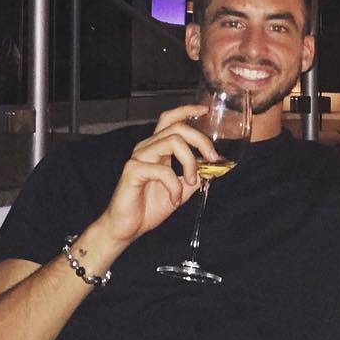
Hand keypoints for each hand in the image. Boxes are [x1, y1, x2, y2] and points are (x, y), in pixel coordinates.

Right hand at [97, 105, 216, 244]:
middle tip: (213, 158)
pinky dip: (175, 186)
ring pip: (172, 142)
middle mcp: (146, 148)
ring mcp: (138, 158)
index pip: (170, 120)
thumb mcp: (179, 191)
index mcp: (156, 149)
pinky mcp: (133, 171)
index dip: (187, 111)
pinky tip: (174, 199)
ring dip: (190, 163)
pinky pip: (162, 170)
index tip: (205, 111)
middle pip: (177, 127)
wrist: (126, 228)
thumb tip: (212, 170)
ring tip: (191, 183)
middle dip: (200, 140)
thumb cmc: (148, 208)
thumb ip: (194, 178)